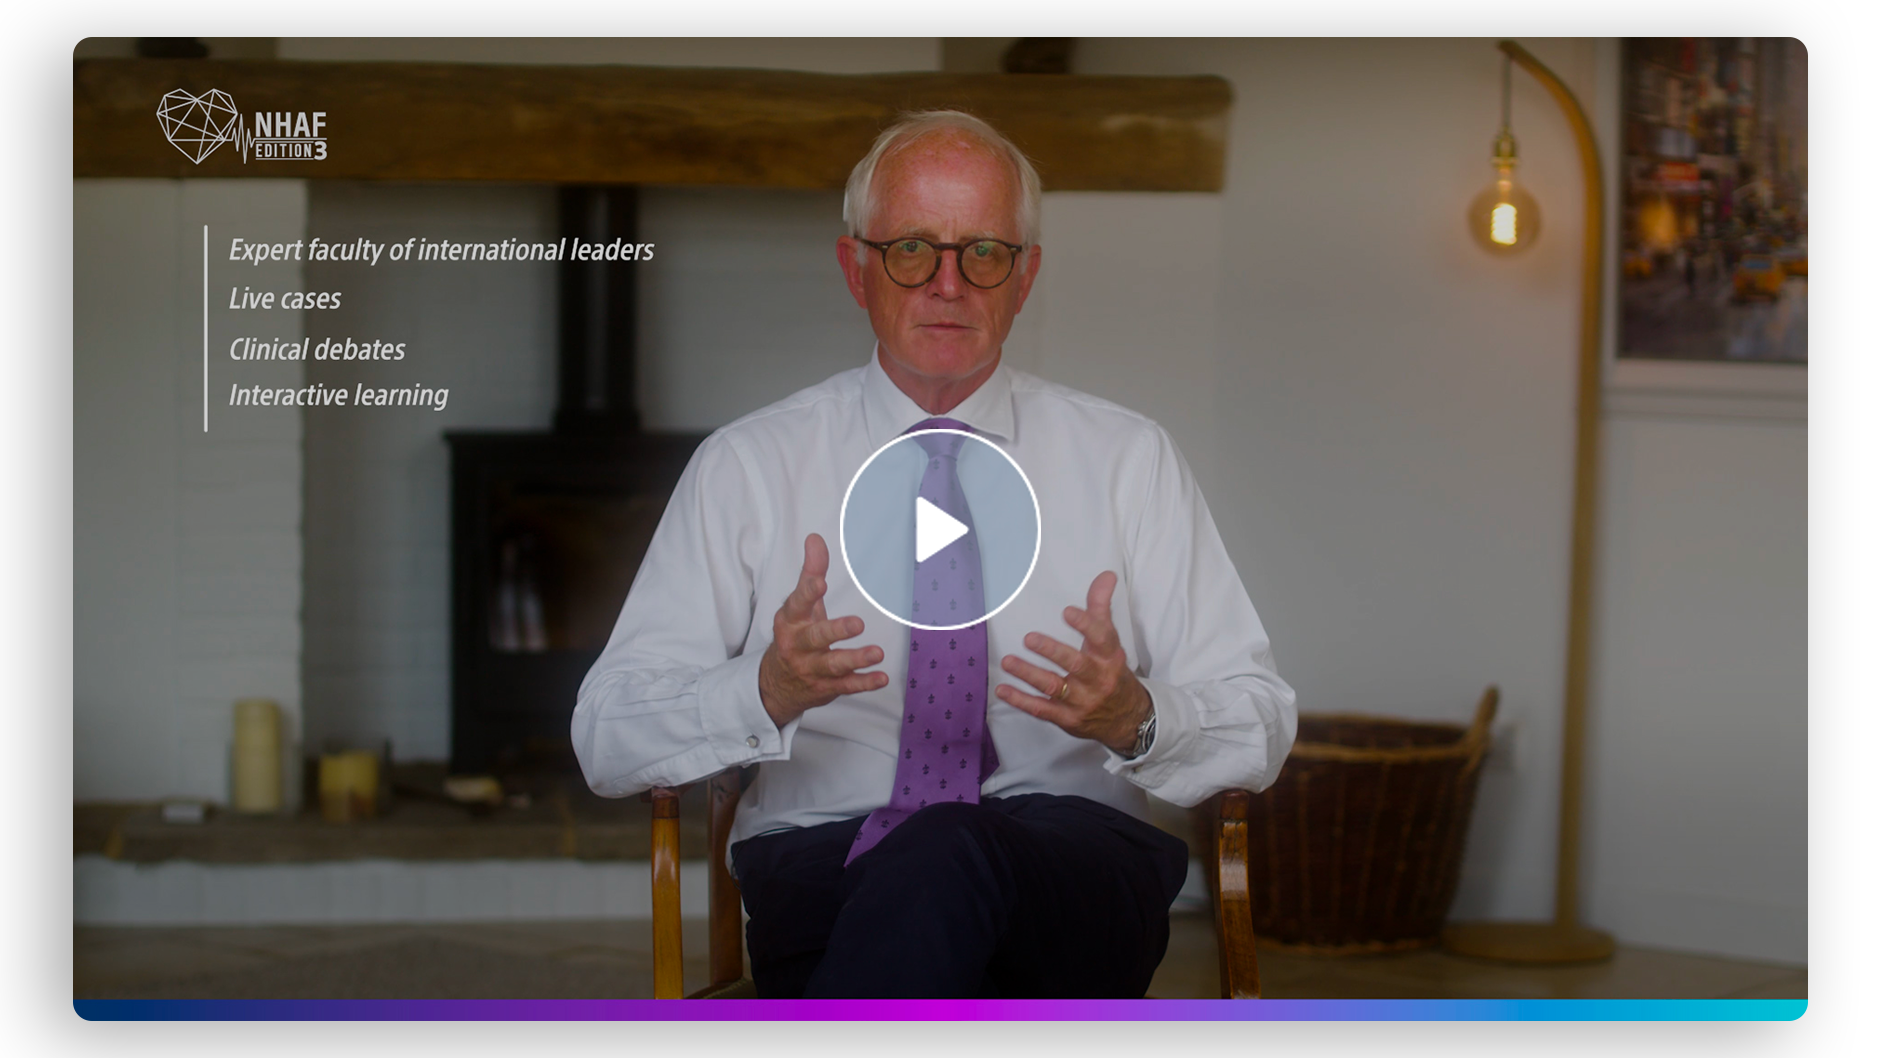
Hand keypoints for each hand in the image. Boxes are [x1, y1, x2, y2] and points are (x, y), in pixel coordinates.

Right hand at [758, 534, 888, 728]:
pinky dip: (864, 683)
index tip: (820, 583)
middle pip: (815, 637)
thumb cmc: (794, 634)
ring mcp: (812, 668)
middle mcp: (798, 645)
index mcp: (790, 620)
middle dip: (835, 631)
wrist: (776, 684)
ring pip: (833, 665)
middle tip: (858, 623)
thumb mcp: (798, 606)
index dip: (808, 593)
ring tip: (877, 653)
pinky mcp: (826, 687)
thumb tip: (815, 538)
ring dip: (855, 659)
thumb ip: (810, 572)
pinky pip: (846, 686)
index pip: (798, 604)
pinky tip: (881, 677)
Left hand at [997, 571, 1152, 754]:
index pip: (1102, 638)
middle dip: (1052, 652)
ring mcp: (1082, 701)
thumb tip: (1106, 575)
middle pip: (1076, 665)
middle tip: (1029, 638)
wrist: (1127, 720)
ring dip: (1029, 674)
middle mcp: (1097, 679)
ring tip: (1008, 661)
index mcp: (1110, 657)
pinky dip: (1021, 700)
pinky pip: (1042, 710)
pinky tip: (1003, 689)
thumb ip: (1101, 609)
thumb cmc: (1113, 673)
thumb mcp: (1112, 644)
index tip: (1068, 611)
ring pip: (1054, 687)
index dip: (1086, 625)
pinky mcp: (1067, 718)